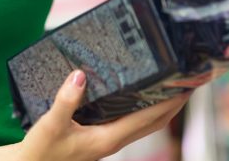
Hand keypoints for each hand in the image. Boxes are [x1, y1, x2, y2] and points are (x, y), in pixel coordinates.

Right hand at [17, 70, 189, 160]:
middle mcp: (114, 141)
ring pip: (145, 123)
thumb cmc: (40, 151)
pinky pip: (131, 122)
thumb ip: (66, 100)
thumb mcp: (51, 124)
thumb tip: (80, 75)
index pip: (150, 118)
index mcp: (109, 138)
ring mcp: (109, 141)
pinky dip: (143, 108)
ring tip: (170, 84)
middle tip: (188, 80)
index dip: (171, 101)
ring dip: (161, 106)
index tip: (186, 84)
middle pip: (155, 122)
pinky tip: (137, 94)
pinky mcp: (101, 138)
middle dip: (174, 103)